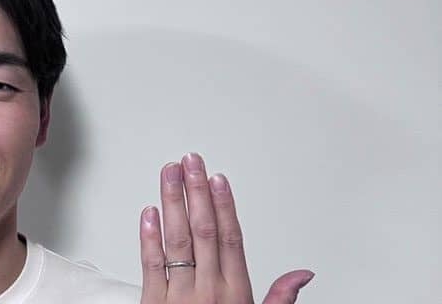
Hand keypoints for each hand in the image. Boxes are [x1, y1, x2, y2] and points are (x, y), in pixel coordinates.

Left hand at [138, 152, 314, 303]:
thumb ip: (280, 298)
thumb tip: (303, 273)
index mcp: (235, 294)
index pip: (231, 238)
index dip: (224, 205)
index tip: (218, 178)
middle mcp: (208, 291)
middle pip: (203, 231)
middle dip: (197, 192)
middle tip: (191, 161)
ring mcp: (180, 297)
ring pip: (177, 241)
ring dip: (172, 203)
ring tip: (169, 174)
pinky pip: (151, 265)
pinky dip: (148, 237)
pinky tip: (148, 212)